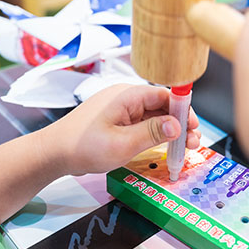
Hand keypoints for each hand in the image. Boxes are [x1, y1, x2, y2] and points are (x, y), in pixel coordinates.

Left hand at [47, 84, 200, 175]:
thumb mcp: (122, 143)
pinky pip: (142, 124)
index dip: (183, 111)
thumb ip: (152, 133)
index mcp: (127, 96)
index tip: (194, 127)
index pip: (165, 96)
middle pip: (162, 106)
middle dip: (180, 124)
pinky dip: (155, 135)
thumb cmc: (82, 147)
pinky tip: (164, 147)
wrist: (54, 153)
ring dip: (169, 131)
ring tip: (183, 148)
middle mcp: (125, 98)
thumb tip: (177, 125)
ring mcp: (120, 109)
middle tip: (192, 142)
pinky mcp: (117, 120)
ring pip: (154, 116)